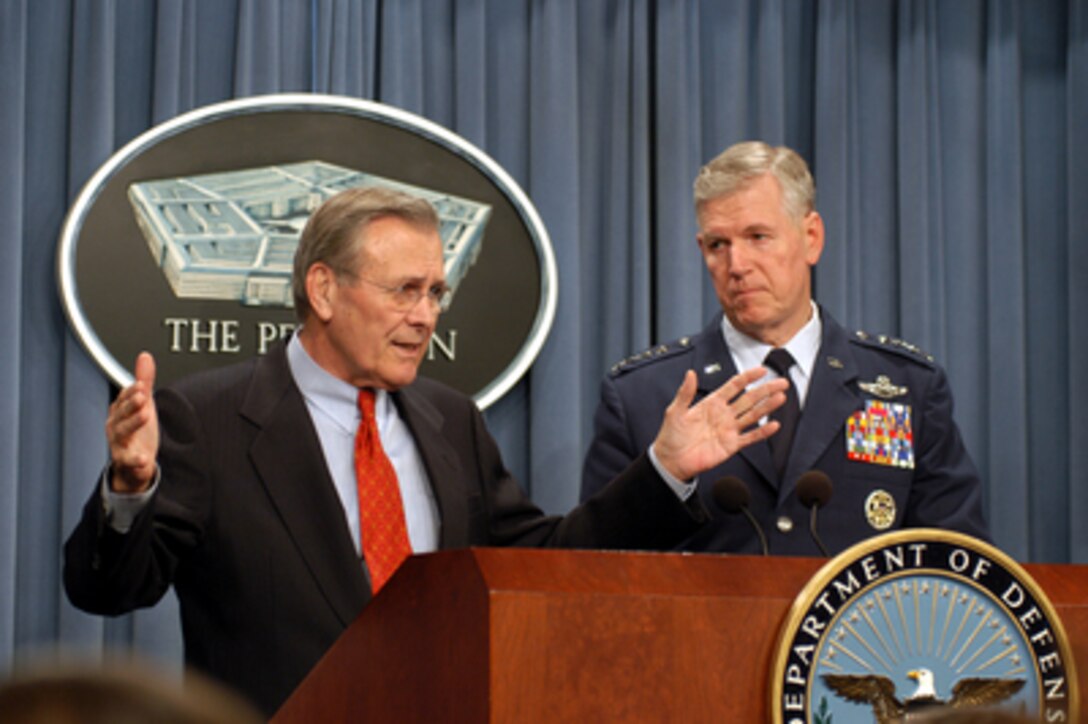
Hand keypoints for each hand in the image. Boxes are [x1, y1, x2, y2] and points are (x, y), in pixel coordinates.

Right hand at [106, 352, 159, 492]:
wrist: (136, 462)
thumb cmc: (137, 430)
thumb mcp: (143, 403)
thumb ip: (144, 381)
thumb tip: (145, 356)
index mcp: (119, 411)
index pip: (123, 398)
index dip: (131, 391)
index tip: (141, 384)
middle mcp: (115, 425)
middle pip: (121, 413)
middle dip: (130, 404)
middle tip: (142, 396)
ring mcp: (118, 443)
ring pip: (122, 432)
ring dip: (133, 424)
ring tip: (145, 416)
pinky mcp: (125, 460)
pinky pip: (128, 460)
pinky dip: (135, 459)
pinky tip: (144, 458)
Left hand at [651, 367, 787, 481]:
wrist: (671, 461)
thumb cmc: (671, 436)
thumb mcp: (675, 411)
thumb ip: (685, 393)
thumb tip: (690, 373)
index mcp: (712, 403)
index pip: (734, 386)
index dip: (748, 377)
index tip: (762, 370)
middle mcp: (724, 414)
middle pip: (749, 398)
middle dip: (766, 390)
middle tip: (781, 382)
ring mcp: (729, 429)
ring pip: (753, 415)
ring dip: (767, 407)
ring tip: (781, 398)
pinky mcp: (732, 445)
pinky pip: (750, 437)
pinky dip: (762, 432)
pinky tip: (774, 425)